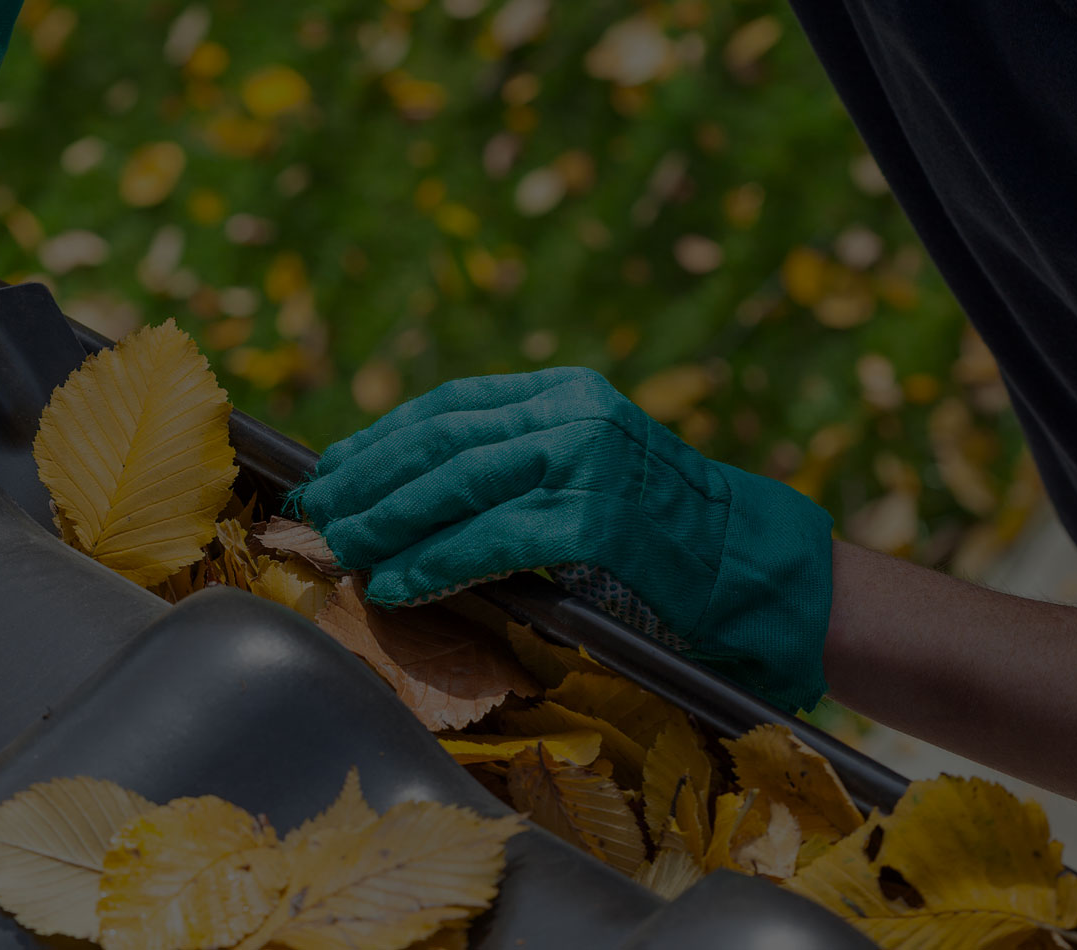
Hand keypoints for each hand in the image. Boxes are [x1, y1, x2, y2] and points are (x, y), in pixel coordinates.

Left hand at [293, 368, 834, 710]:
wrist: (757, 568)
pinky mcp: (597, 520)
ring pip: (458, 485)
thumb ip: (518, 464)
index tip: (333, 469)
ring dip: (389, 522)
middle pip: (442, 440)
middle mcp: (574, 413)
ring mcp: (588, 462)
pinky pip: (493, 540)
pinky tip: (399, 583)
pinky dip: (436, 563)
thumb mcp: (590, 469)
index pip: (450, 405)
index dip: (382, 437)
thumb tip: (411, 490)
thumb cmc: (665, 534)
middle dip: (369, 479)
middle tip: (320, 513)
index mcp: (566, 392)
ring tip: (345, 549)